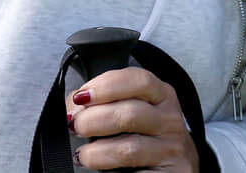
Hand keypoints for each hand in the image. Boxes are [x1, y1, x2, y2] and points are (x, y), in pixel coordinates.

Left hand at [67, 66, 199, 171]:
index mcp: (162, 96)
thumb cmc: (145, 136)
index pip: (139, 81)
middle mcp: (170, 120)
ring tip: (82, 156)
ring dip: (96, 153)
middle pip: (130, 114)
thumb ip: (105, 102)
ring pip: (128, 150)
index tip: (80, 97)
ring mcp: (171, 150)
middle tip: (75, 127)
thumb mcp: (133, 110)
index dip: (106, 86)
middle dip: (93, 120)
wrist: (172, 167)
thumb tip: (73, 108)